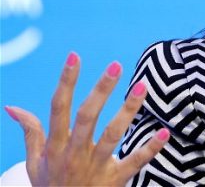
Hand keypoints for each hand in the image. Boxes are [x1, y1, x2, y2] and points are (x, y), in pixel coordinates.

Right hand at [4, 52, 168, 185]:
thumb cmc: (51, 185)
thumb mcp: (34, 162)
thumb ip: (30, 132)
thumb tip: (13, 107)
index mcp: (55, 146)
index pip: (59, 108)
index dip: (66, 82)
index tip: (74, 56)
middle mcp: (74, 154)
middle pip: (87, 117)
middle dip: (101, 90)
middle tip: (115, 65)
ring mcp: (96, 167)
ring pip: (112, 135)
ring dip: (127, 110)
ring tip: (141, 87)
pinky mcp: (115, 180)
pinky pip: (135, 163)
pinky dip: (150, 149)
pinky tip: (164, 133)